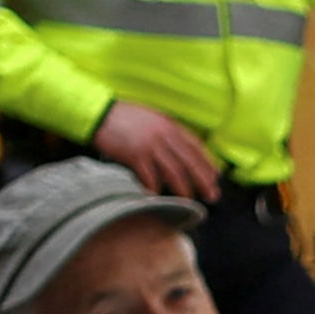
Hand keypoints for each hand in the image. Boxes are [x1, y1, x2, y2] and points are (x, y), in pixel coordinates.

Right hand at [91, 100, 222, 202]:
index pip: (195, 145)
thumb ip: (165, 131)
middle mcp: (163, 134)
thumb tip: (179, 151)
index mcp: (169, 124)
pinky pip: (150, 176)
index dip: (207, 162)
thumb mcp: (150, 118)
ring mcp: (150, 144)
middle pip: (190, 161)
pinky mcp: (135, 154)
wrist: (98, 113)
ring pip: (174, 171)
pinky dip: (155, 188)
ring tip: (189, 201)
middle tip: (213, 195)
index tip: (216, 176)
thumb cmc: (123, 118)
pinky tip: (157, 197)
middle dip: (203, 179)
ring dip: (184, 188)